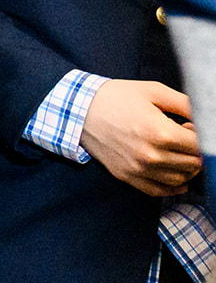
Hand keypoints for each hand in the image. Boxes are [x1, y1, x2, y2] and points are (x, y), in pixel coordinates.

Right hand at [79, 79, 201, 196]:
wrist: (79, 109)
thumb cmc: (117, 97)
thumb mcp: (153, 91)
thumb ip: (185, 103)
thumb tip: (207, 117)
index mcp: (160, 132)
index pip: (200, 146)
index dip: (201, 136)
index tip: (190, 127)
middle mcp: (151, 155)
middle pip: (193, 164)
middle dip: (196, 152)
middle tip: (183, 137)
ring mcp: (138, 169)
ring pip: (180, 179)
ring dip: (187, 168)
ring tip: (176, 152)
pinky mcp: (128, 176)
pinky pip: (159, 191)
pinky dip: (173, 187)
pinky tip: (176, 176)